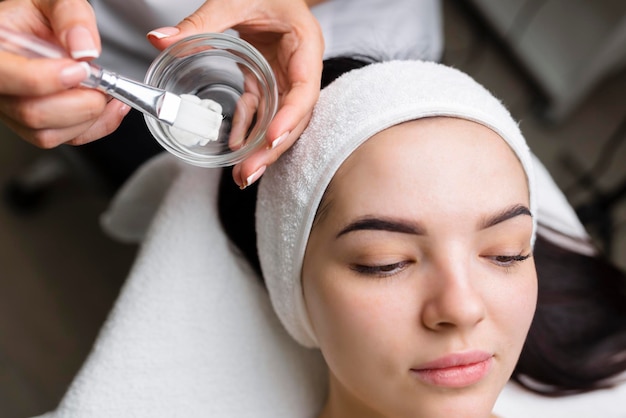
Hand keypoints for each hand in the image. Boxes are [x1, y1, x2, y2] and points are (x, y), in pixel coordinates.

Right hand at [0, 0, 129, 147]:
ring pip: (48, 134)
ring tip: (103, 90)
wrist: (39, 34)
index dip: (44, 79)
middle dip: (79, 102)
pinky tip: (108, 105)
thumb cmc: (39, 20)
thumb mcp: (53, 3)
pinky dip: (98, 126)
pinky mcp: (37, 128)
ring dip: (89, 116)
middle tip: (98, 81)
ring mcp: (15, 112)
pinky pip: (67, 140)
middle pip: (32, 113)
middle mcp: (0, 88)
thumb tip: (84, 48)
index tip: (79, 69)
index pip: (4, 76)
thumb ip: (71, 16)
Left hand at [147, 0, 324, 187]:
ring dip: (261, 149)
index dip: (290, 117)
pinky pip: (262, 113)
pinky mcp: (270, 84)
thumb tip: (160, 39)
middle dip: (272, 148)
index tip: (271, 138)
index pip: (304, 89)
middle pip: (294, 117)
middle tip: (248, 173)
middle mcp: (300, 69)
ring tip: (242, 174)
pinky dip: (248, 131)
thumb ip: (200, 21)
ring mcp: (286, 80)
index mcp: (305, 46)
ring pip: (280, 122)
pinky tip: (233, 148)